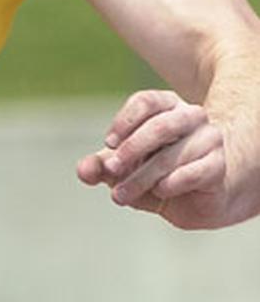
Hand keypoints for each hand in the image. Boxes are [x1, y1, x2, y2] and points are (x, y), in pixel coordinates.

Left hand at [77, 90, 228, 229]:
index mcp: (166, 106)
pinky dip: (169, 184)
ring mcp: (209, 139)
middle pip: (160, 126)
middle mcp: (191, 116)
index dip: (124, 121)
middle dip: (131, 149)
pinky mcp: (218, 165)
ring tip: (120, 195)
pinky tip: (159, 191)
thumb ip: (100, 167)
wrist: (194, 200)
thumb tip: (83, 171)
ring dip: (141, 177)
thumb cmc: (154, 174)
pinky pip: (192, 173)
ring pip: (171, 155)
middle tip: (111, 170)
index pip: (146, 101)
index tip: (108, 144)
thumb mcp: (123, 170)